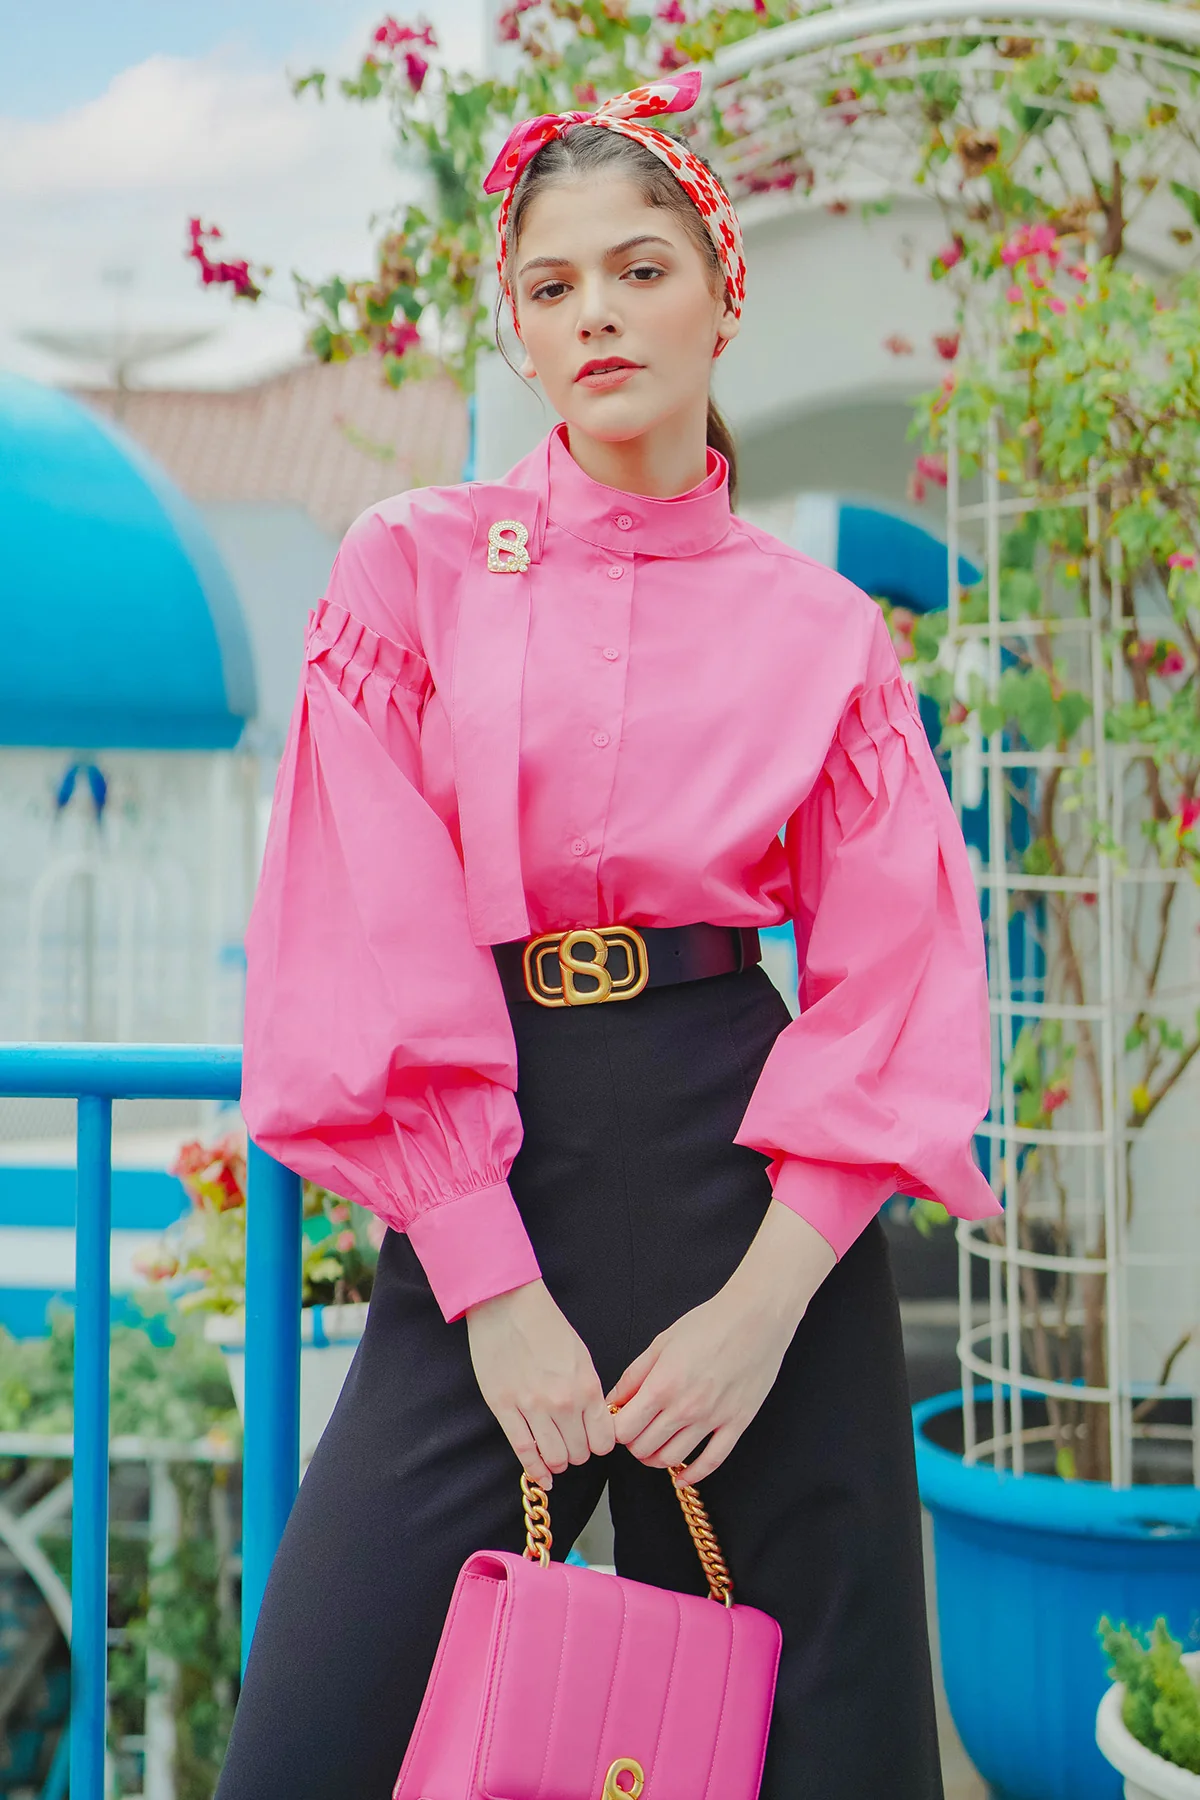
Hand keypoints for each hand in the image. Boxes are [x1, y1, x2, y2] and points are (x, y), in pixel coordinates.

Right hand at [466, 1279, 615, 1487]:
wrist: (507, 1305)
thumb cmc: (546, 1326)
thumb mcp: (581, 1356)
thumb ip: (589, 1391)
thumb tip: (594, 1420)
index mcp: (586, 1387)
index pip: (603, 1440)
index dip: (599, 1444)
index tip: (593, 1439)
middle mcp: (562, 1402)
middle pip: (579, 1453)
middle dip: (579, 1452)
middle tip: (573, 1443)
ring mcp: (531, 1408)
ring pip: (554, 1457)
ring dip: (558, 1461)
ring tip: (556, 1454)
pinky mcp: (504, 1408)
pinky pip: (524, 1451)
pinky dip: (535, 1469)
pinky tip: (542, 1476)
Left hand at [607, 1201, 835, 1484]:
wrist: (755, 1318)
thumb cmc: (709, 1323)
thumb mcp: (661, 1342)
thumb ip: (634, 1375)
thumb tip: (613, 1401)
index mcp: (663, 1384)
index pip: (624, 1429)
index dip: (616, 1429)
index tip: (619, 1422)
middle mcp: (685, 1407)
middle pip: (644, 1448)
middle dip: (633, 1444)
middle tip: (636, 1432)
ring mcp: (712, 1418)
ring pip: (672, 1459)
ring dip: (656, 1459)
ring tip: (654, 1447)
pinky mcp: (736, 1424)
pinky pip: (711, 1461)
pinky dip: (693, 1475)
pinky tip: (682, 1476)